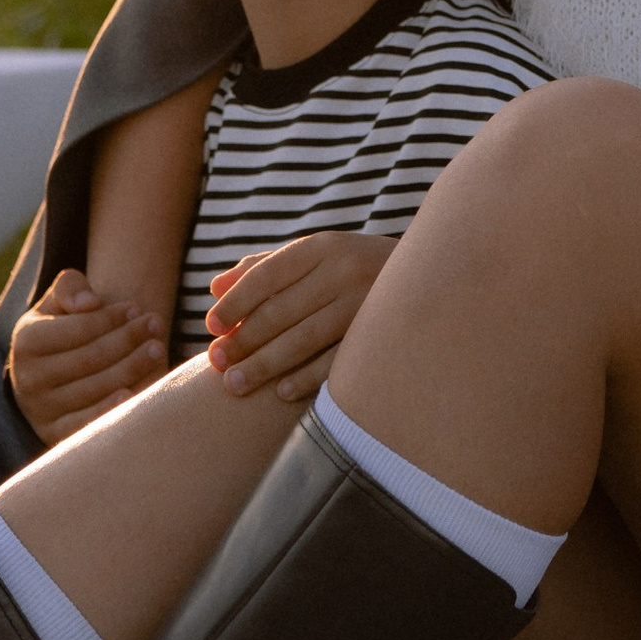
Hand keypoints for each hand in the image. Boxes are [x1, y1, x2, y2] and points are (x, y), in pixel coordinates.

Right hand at [6, 269, 166, 445]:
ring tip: (158, 349)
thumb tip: (90, 302)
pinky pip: (86, 424)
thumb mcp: (56, 303)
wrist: (42, 377)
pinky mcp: (54, 434)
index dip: (110, 318)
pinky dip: (110, 410)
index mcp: (26, 342)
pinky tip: (133, 394)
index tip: (137, 308)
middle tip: (157, 324)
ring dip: (131, 368)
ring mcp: (41, 410)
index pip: (77, 329)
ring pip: (94, 389)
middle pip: (90, 358)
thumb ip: (69, 288)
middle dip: (128, 339)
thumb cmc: (58, 330)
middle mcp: (28, 379)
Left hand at [204, 227, 397, 405]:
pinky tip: (280, 392)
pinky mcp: (380, 335)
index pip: (267, 275)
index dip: (235, 303)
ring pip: (304, 339)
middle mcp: (345, 270)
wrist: (430, 275)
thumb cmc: (354, 270)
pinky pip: (336, 360)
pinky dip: (306, 378)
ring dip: (264, 365)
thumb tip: (216, 287)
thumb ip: (265, 269)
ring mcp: (366, 303)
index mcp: (324, 247)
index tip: (210, 328)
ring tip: (233, 385)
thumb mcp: (315, 258)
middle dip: (243, 340)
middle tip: (214, 364)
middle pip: (281, 311)